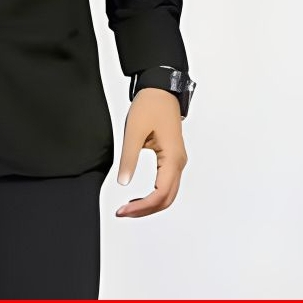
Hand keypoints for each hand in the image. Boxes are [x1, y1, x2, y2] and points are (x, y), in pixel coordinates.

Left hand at [114, 87, 187, 217]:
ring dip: (150, 204)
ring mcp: (177, 161)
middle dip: (145, 210)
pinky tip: (140, 196)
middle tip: (123, 213)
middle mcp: (179, 163)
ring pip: (168, 193)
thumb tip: (123, 182)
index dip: (142, 207)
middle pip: (166, 199)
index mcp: (172, 158)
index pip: (160, 194)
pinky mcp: (172, 157)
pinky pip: (166, 184)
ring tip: (129, 208)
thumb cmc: (150, 105)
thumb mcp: (134, 131)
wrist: (161, 89)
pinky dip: (154, 195)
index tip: (124, 210)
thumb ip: (128, 158)